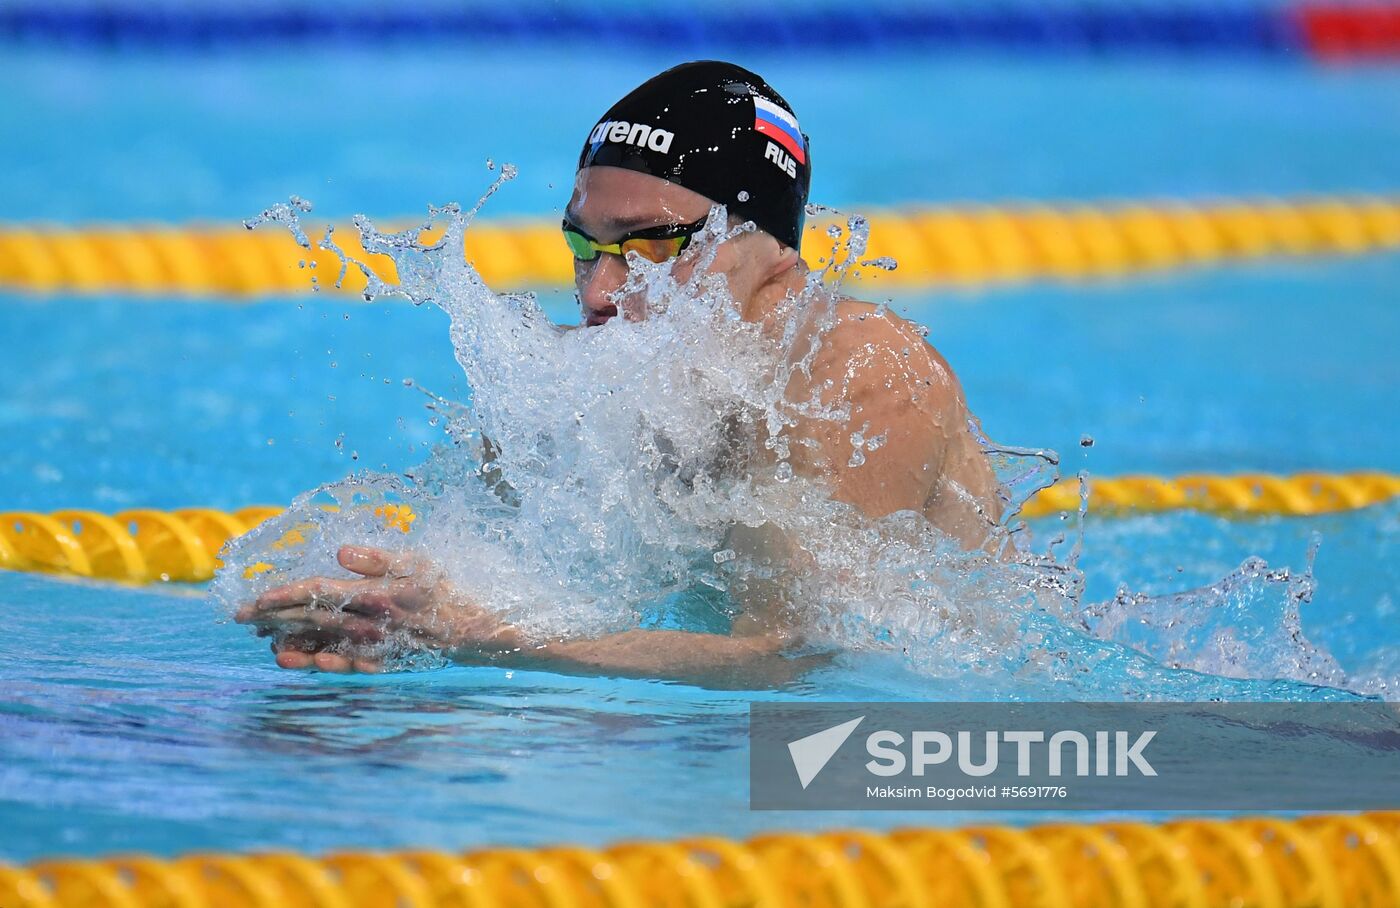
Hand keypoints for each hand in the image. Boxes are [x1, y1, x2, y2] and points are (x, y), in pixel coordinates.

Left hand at [234, 544, 516, 672]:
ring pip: (320, 644)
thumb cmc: (443, 588)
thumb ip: (377, 557)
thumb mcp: (416, 562)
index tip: (254, 597)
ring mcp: (372, 647)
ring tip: (262, 642)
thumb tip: (340, 552)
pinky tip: (300, 662)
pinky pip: (342, 665)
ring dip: (290, 642)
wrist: (473, 631)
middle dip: (273, 618)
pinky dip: (318, 663)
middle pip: (311, 619)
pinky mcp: (380, 662)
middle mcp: (368, 623)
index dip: (283, 594)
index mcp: (373, 594)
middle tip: (241, 618)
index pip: (317, 592)